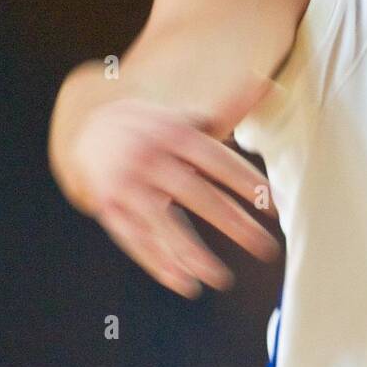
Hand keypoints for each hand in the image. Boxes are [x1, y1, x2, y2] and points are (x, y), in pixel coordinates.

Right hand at [62, 78, 280, 297]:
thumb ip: (231, 107)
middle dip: (233, 223)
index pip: (218, 161)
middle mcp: (151, 158)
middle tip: (266, 248)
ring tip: (221, 279)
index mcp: (175, 133)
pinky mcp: (109, 207)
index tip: (275, 207)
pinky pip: (135, 239)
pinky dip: (158, 262)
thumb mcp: (189, 116)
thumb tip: (270, 84)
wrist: (91, 128)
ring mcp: (127, 185)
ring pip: (162, 223)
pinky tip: (183, 282)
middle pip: (197, 194)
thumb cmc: (158, 128)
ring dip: (192, 253)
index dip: (247, 183)